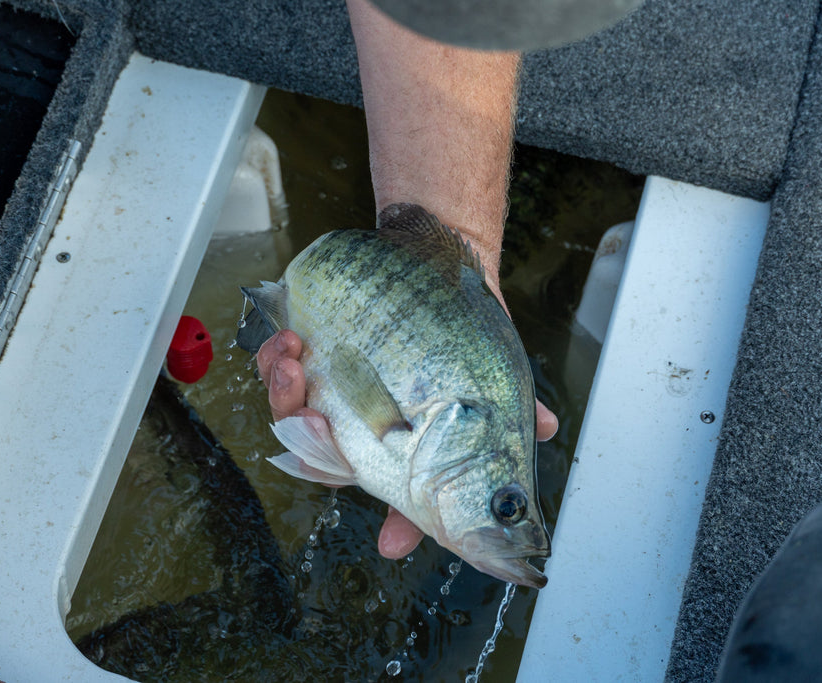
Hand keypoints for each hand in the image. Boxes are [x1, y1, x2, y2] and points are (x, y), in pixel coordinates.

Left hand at [256, 329, 557, 558]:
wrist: (429, 265)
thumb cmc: (456, 332)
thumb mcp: (486, 369)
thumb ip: (508, 407)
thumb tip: (547, 428)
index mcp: (401, 444)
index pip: (402, 493)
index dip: (399, 524)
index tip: (391, 543)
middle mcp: (360, 426)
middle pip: (328, 458)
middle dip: (314, 445)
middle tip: (317, 422)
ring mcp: (327, 392)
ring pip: (291, 416)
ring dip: (285, 395)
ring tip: (297, 362)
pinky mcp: (304, 354)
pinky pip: (275, 372)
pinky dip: (274, 360)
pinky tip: (291, 341)